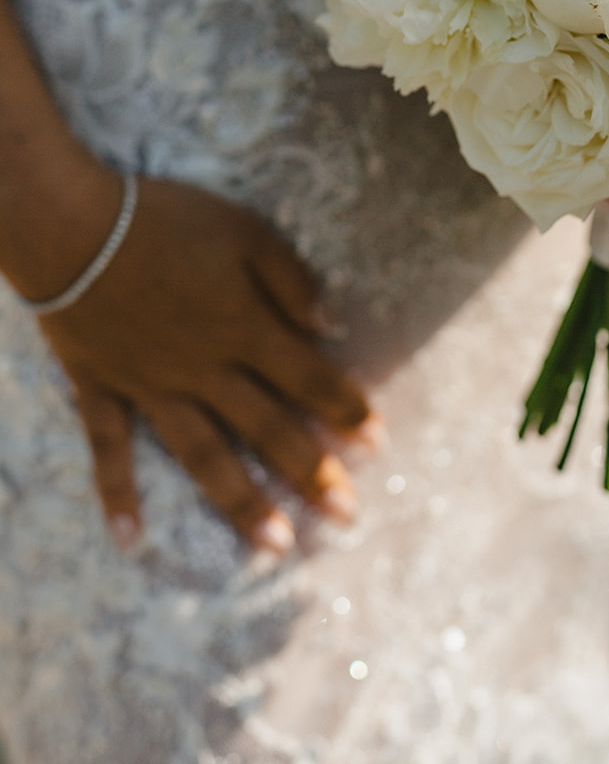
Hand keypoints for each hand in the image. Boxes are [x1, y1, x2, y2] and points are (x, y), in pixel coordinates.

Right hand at [36, 171, 376, 554]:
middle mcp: (203, 369)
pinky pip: (110, 450)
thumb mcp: (243, 231)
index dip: (346, 410)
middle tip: (347, 515)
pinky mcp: (103, 388)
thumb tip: (331, 325)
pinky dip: (117, 495)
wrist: (72, 226)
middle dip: (312, 472)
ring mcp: (151, 386)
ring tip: (277, 546)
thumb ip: (290, 280)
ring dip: (242, 502)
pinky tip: (131, 540)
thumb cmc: (164, 220)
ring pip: (204, 455)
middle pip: (267, 429)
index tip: (377, 443)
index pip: (308, 378)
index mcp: (243, 327)